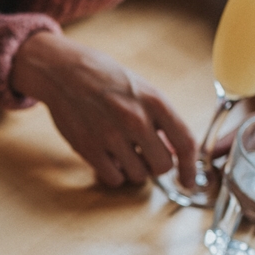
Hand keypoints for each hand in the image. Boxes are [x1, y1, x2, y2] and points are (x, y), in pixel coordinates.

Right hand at [10, 31, 196, 187]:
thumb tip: (173, 151)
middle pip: (162, 166)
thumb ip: (159, 118)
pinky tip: (108, 158)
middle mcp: (135, 120)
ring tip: (122, 152)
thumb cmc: (105, 80)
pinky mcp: (89, 148)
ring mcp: (111, 136)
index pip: (185, 143)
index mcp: (154, 102)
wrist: (64, 72)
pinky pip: (114, 178)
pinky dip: (114, 173)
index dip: (190, 168)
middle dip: (156, 166)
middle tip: (145, 156)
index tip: (188, 181)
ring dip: (133, 169)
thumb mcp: (142, 89)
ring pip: (138, 175)